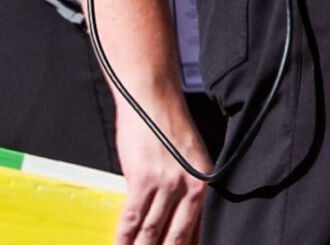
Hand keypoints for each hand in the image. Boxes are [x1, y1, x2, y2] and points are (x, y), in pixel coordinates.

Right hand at [113, 91, 208, 244]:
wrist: (152, 98)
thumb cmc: (168, 126)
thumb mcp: (190, 160)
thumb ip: (187, 192)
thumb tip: (178, 225)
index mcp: (205, 183)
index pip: (199, 230)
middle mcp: (191, 187)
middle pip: (176, 237)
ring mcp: (167, 184)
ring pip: (152, 233)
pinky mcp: (143, 180)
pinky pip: (132, 219)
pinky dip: (124, 239)